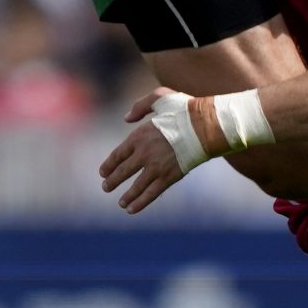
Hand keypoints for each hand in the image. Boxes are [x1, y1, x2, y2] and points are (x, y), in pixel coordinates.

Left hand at [99, 87, 196, 213]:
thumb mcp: (160, 98)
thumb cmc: (184, 110)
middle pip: (123, 172)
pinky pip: (151, 193)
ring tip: (121, 203)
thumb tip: (126, 118)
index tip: (103, 172)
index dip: (109, 165)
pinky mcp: (169, 177)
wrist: (205, 126)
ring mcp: (156, 167)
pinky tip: (132, 209)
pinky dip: (140, 202)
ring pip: (136, 186)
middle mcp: (144, 154)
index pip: (118, 154)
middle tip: (106, 187)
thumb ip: (140, 106)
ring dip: (126, 196)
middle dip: (112, 181)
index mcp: (139, 136)